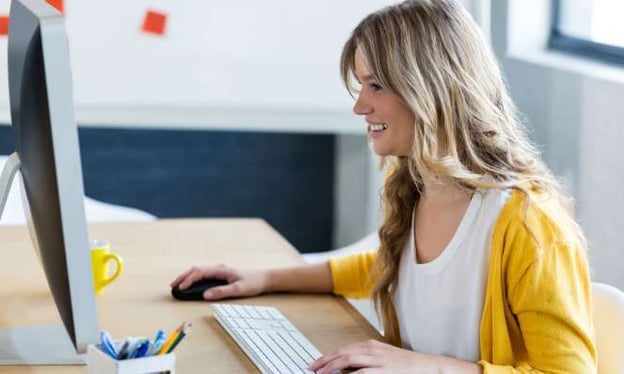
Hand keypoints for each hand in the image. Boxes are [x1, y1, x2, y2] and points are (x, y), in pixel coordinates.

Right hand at [169, 264, 269, 299]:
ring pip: (199, 271)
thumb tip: (206, 295)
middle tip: (172, 285)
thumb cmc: (253, 282)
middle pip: (197, 269)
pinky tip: (190, 283)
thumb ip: (222, 292)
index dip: (189, 280)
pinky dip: (194, 277)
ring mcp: (219, 271)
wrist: (264, 279)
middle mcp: (219, 268)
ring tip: (177, 284)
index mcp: (222, 270)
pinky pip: (203, 274)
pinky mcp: (220, 275)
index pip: (200, 272)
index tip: (181, 288)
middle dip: (183, 276)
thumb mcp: (238, 289)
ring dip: (187, 276)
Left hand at [309, 340, 435, 373]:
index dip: (328, 356)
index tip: (317, 363)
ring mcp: (378, 360)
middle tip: (312, 368)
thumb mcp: (383, 358)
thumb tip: (348, 369)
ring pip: (348, 360)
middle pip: (342, 352)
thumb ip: (366, 360)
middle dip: (325, 361)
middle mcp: (372, 350)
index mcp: (371, 345)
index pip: (343, 348)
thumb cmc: (406, 365)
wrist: (427, 366)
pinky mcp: (384, 370)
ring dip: (332, 367)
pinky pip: (362, 373)